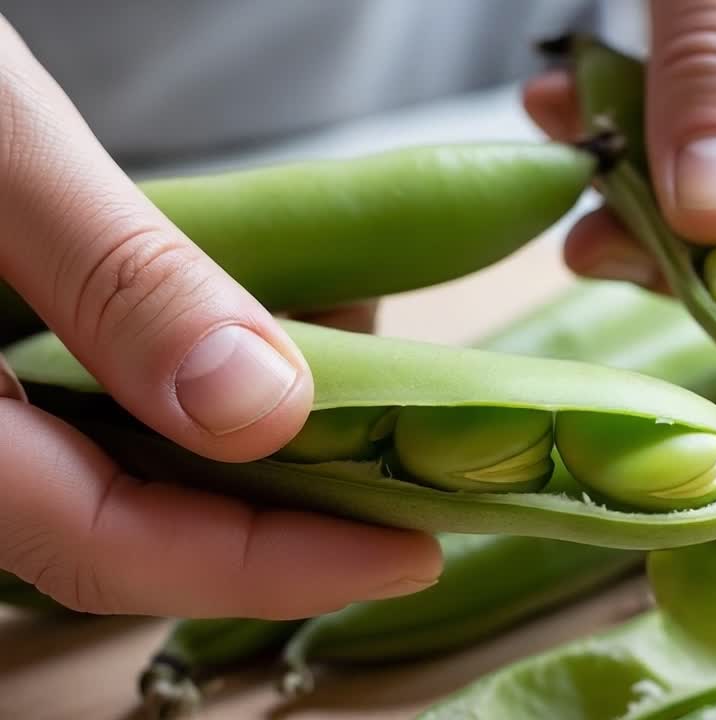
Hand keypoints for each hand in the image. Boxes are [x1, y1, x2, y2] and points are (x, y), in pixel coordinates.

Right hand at [0, 18, 439, 618]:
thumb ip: (117, 282)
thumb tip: (264, 412)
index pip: (111, 545)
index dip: (271, 565)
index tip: (412, 552)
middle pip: (128, 521)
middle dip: (280, 501)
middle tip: (410, 463)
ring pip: (123, 460)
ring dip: (250, 428)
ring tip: (357, 368)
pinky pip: (101, 389)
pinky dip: (197, 364)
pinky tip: (264, 318)